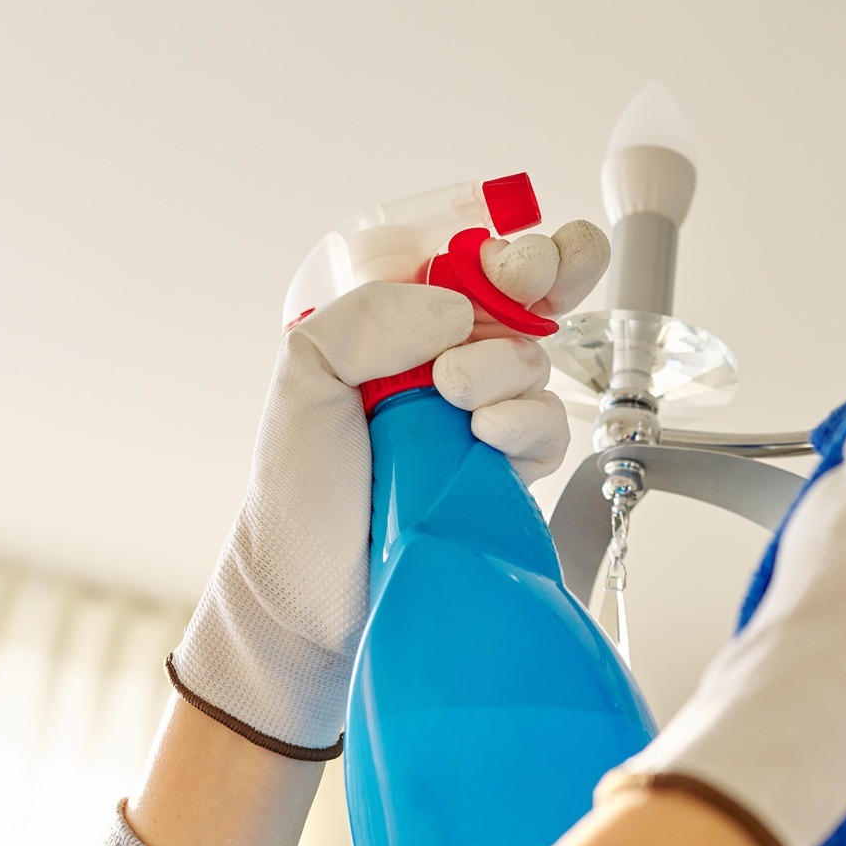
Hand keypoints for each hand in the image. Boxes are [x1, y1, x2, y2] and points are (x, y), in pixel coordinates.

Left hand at [168, 223, 607, 756]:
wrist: (311, 595)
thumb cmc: (299, 489)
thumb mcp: (306, 372)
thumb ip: (372, 315)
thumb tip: (457, 310)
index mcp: (398, 325)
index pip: (471, 261)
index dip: (511, 251)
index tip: (516, 264)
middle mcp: (446, 360)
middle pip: (531, 296)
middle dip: (541, 283)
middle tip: (524, 290)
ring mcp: (481, 415)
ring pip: (535, 361)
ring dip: (504, 368)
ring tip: (456, 400)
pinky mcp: (509, 470)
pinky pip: (547, 425)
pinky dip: (524, 423)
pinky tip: (487, 440)